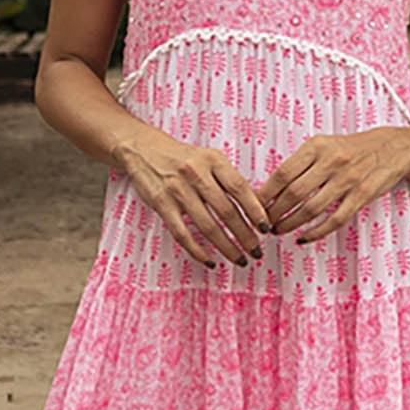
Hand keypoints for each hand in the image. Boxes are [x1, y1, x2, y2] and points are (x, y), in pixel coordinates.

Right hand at [114, 128, 269, 265]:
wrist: (143, 149)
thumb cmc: (183, 157)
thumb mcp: (209, 158)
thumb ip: (229, 179)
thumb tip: (256, 209)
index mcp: (213, 160)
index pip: (240, 188)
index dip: (255, 210)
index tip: (266, 228)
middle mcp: (196, 173)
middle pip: (226, 211)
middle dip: (245, 235)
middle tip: (257, 251)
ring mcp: (177, 190)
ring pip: (207, 225)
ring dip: (226, 247)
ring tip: (239, 259)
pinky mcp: (161, 204)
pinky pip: (182, 233)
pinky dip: (198, 250)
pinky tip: (210, 260)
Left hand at [258, 128, 409, 242]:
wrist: (393, 147)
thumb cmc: (351, 149)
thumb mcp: (324, 146)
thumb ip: (300, 164)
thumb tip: (269, 188)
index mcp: (317, 146)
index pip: (283, 173)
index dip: (265, 193)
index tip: (254, 207)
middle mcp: (331, 161)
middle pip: (294, 193)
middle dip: (274, 212)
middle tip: (263, 223)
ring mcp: (348, 179)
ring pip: (311, 208)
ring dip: (291, 224)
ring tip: (278, 231)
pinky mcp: (362, 195)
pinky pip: (335, 219)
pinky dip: (316, 232)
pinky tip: (303, 238)